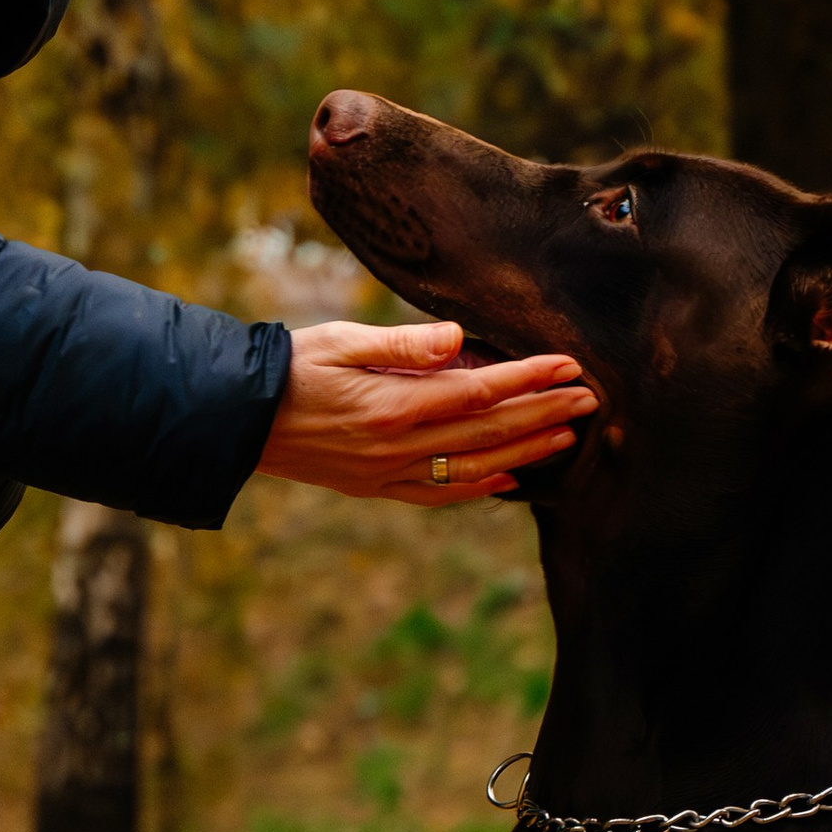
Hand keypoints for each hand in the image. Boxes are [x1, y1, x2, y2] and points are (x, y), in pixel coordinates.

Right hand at [256, 318, 596, 504]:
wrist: (240, 417)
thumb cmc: (292, 366)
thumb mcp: (341, 340)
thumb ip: (401, 341)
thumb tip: (457, 337)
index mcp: (394, 404)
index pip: (479, 390)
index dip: (529, 379)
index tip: (568, 366)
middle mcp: (399, 446)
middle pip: (490, 431)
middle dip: (545, 415)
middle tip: (591, 400)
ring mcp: (390, 473)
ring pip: (475, 467)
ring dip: (527, 453)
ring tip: (569, 438)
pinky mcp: (379, 488)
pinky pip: (441, 494)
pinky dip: (482, 488)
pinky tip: (512, 480)